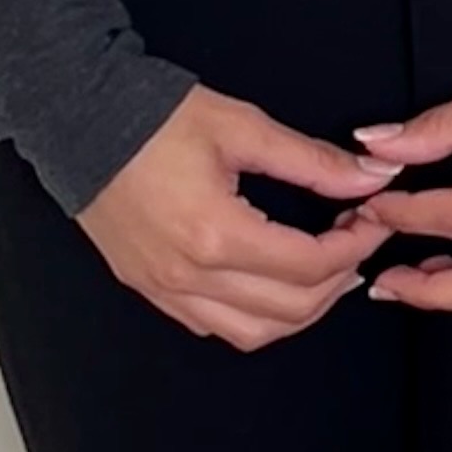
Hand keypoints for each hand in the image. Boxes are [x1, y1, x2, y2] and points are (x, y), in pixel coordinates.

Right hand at [76, 83, 391, 352]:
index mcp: (216, 235)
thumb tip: (372, 177)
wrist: (77, 119)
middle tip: (355, 239)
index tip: (373, 217)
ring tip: (324, 269)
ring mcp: (166, 290)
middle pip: (292, 309)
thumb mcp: (242, 127)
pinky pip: (215, 328)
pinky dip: (257, 317)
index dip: (356, 245)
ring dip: (301, 309)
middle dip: (338, 277)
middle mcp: (190, 276)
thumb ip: (312, 160)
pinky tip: (272, 282)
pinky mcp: (150, 289)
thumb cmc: (154, 117)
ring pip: (255, 333)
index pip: (311, 265)